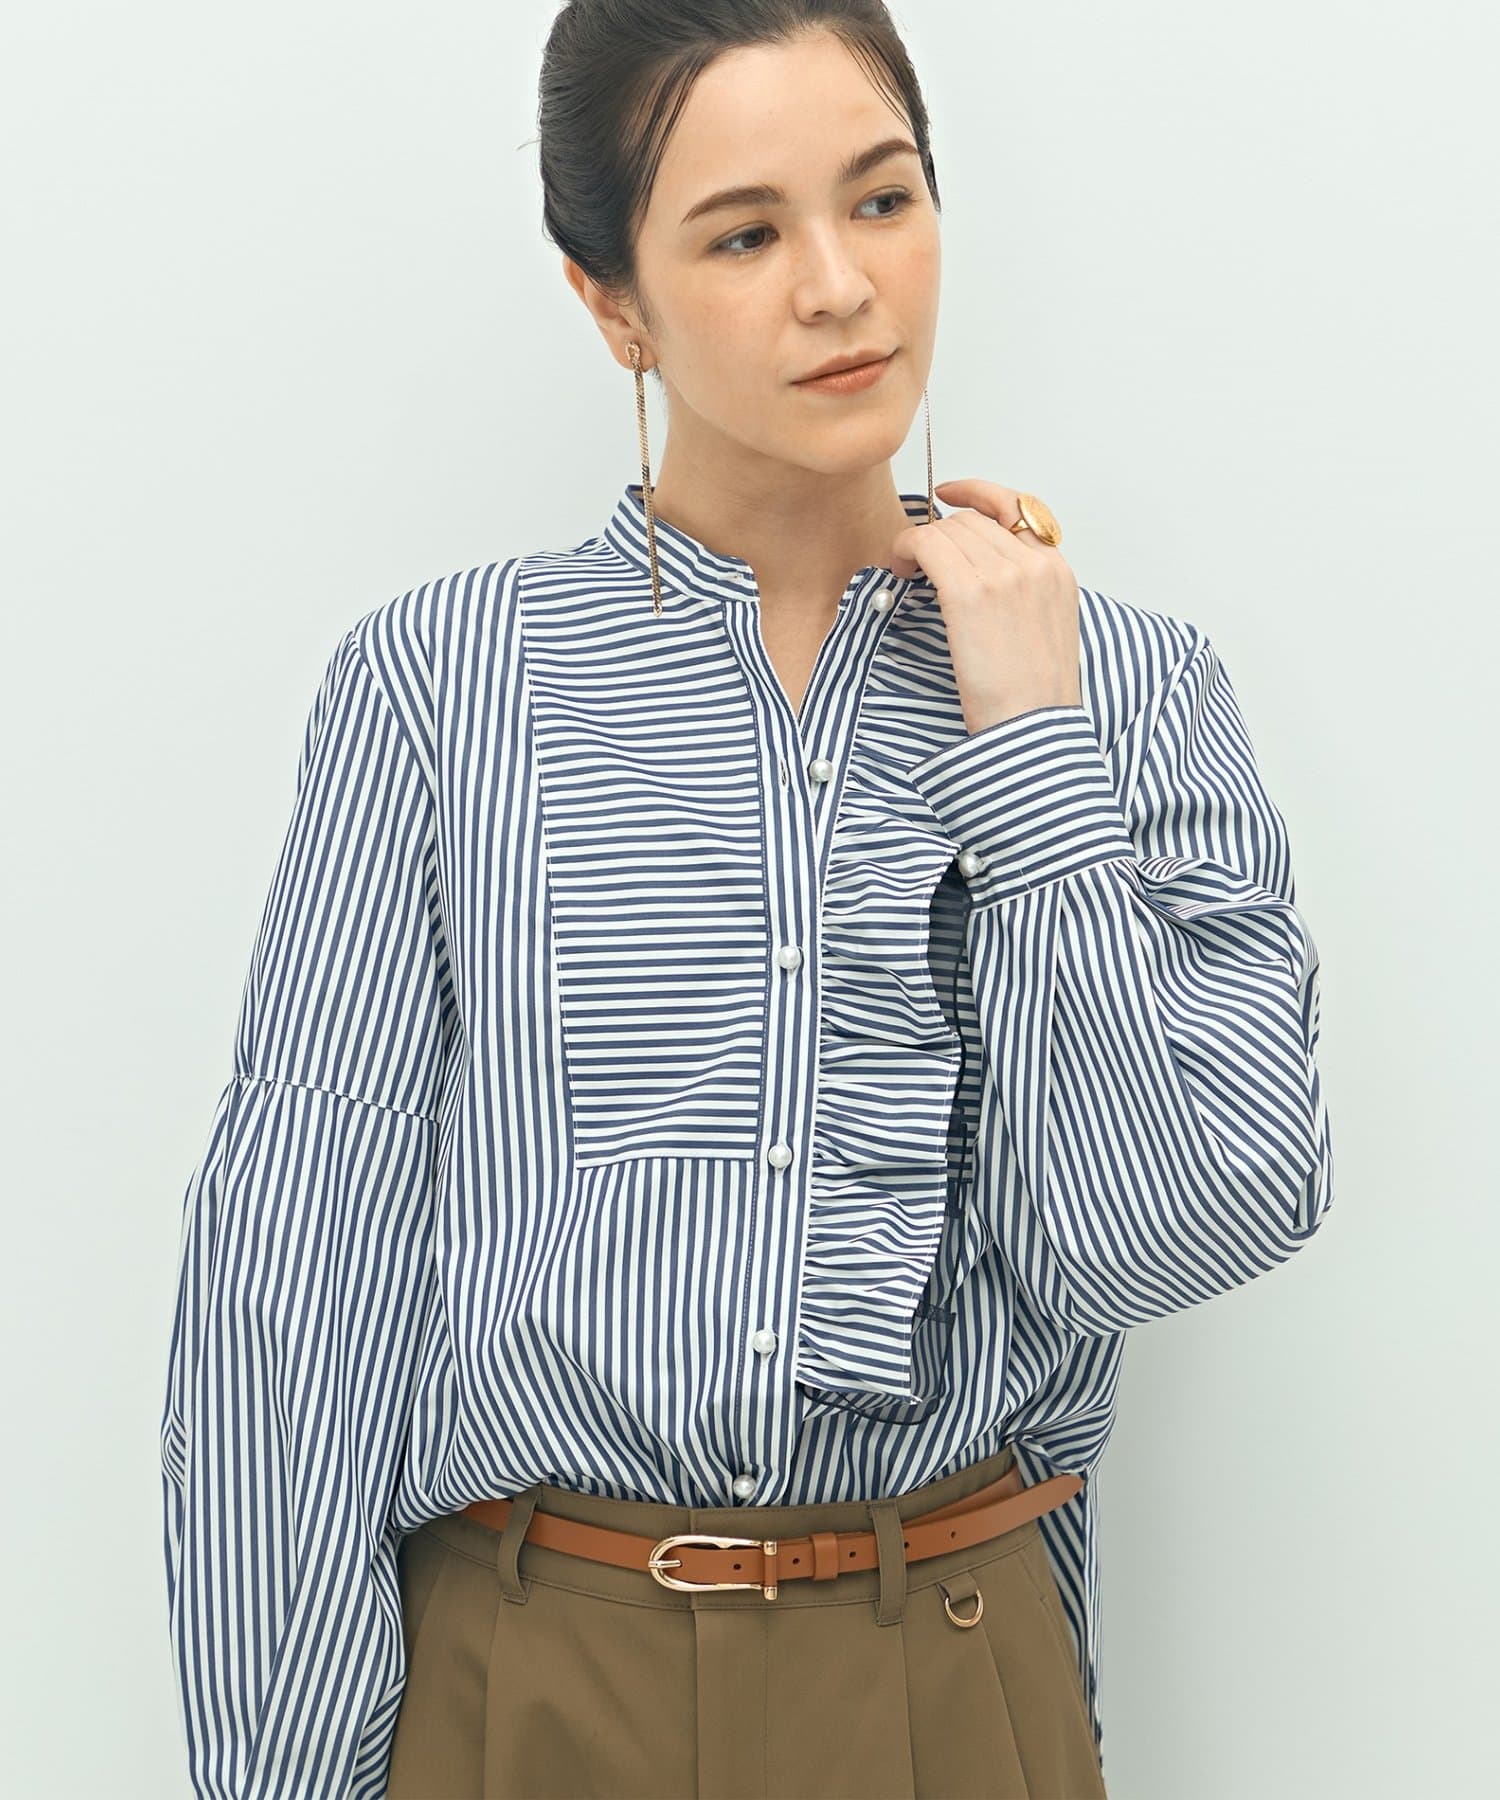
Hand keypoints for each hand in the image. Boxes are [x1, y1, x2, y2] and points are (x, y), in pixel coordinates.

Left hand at [889, 476, 1082, 735]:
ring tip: (906, 573)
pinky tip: (899, 572)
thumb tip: (982, 574)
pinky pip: (927, 545)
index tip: (948, 495)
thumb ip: (1026, 592)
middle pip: (972, 519)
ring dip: (919, 544)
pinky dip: (905, 549)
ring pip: (947, 529)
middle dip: (939, 533)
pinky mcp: (971, 593)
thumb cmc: (1033, 697)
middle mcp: (1034, 564)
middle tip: (917, 562)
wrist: (1033, 731)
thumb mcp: (1048, 631)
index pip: (1016, 507)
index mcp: (1057, 571)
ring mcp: (1004, 575)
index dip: (976, 494)